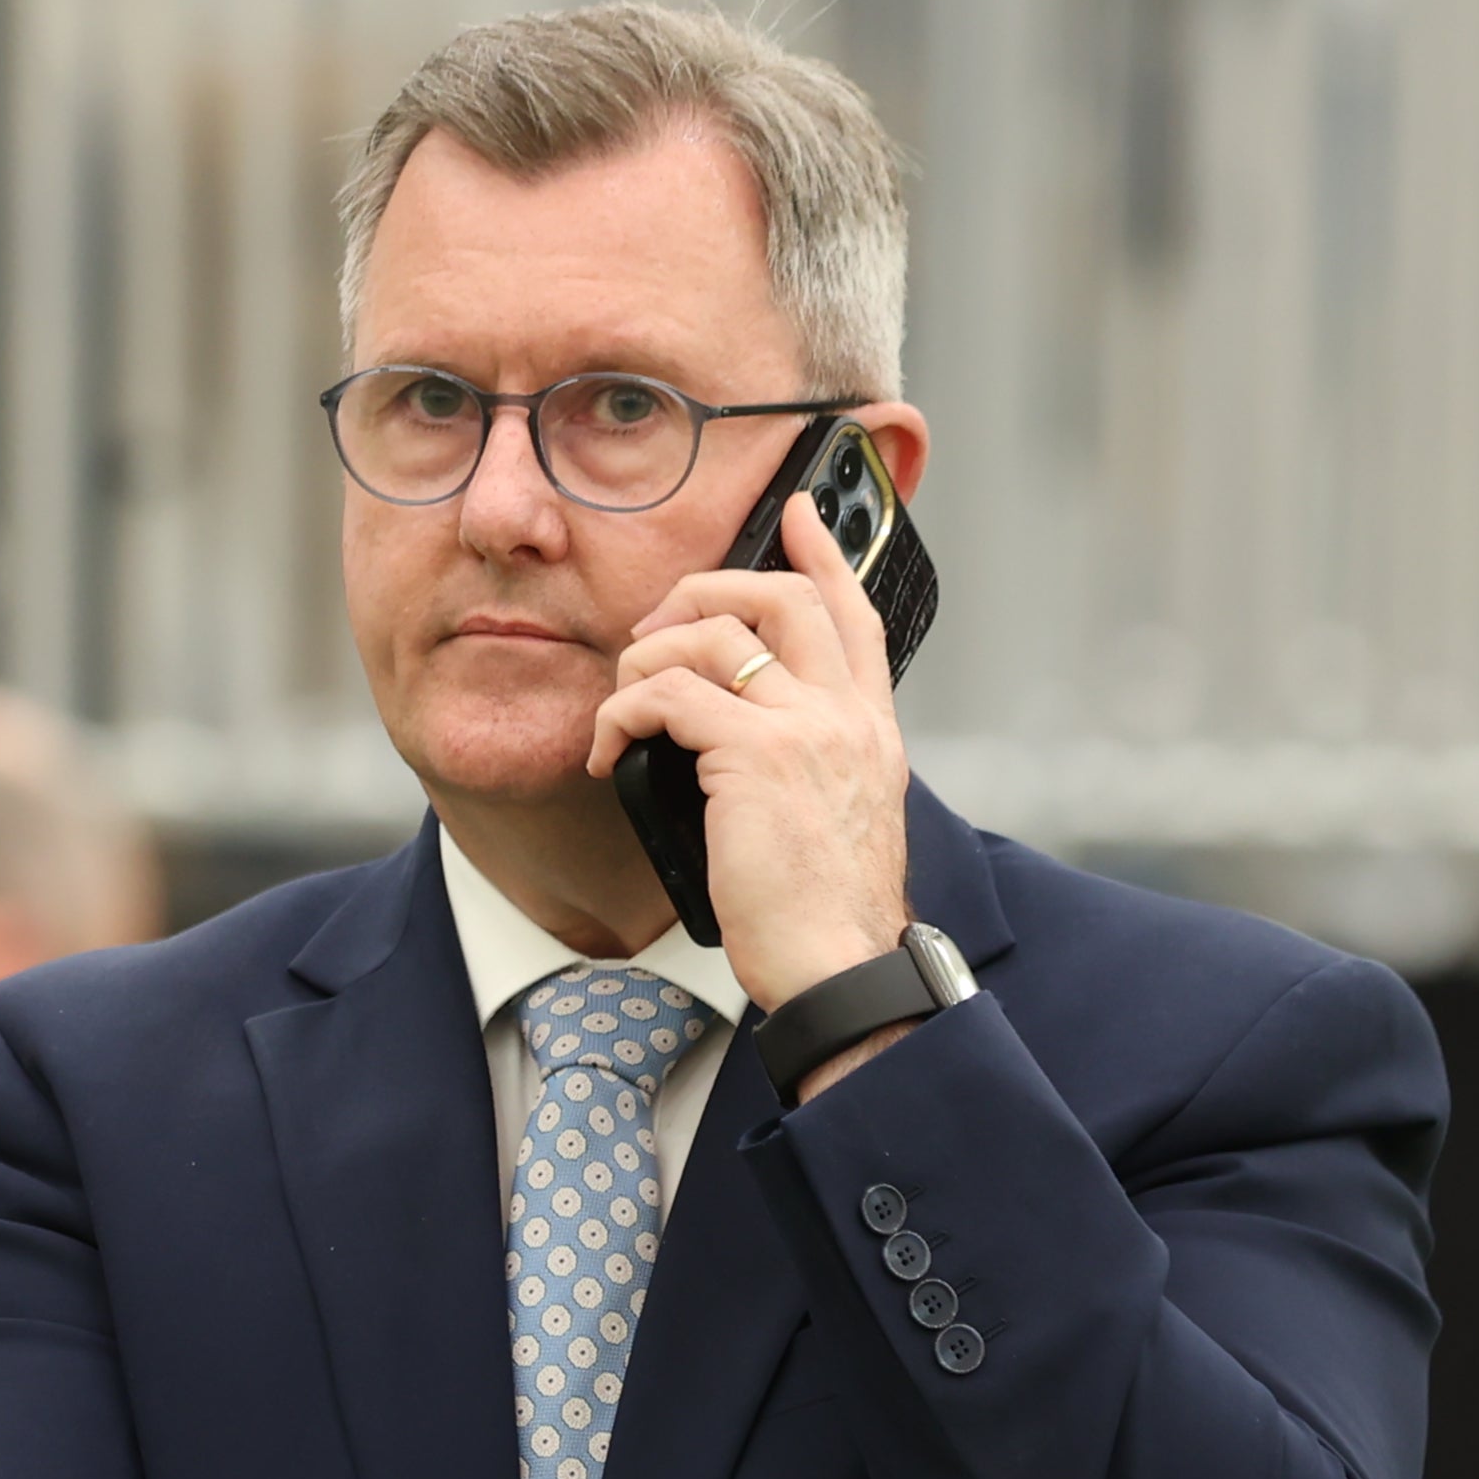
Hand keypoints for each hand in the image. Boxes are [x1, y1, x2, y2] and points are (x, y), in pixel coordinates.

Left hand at [581, 489, 916, 1014]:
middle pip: (780, 597)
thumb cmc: (828, 916)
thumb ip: (816, 766)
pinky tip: (605, 750)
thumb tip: (749, 743)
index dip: (823, 554)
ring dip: (644, 659)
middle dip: (705, 590)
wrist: (841, 967)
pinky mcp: (752, 756)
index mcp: (872, 730)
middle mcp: (846, 717)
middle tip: (656, 625)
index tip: (795, 511)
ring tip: (621, 706)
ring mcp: (804, 730)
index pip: (855, 615)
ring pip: (710, 636)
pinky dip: (621, 713)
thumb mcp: (840, 821)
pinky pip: (667, 696)